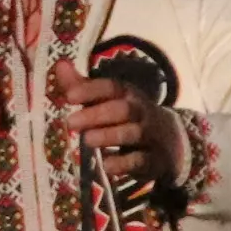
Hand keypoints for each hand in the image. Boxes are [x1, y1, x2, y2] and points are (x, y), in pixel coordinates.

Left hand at [51, 66, 187, 196]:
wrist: (170, 143)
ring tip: (87, 140)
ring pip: (134, 133)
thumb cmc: (127, 118)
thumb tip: (60, 65)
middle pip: (123, 109)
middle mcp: (142, 113)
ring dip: (109, 136)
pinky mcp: (154, 160)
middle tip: (71, 123)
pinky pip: (141, 161)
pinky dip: (123, 163)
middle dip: (97, 115)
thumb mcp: (109, 100)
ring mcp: (150, 137)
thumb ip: (83, 86)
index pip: (112, 87)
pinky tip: (106, 165)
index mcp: (129, 95)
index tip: (69, 97)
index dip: (91, 90)